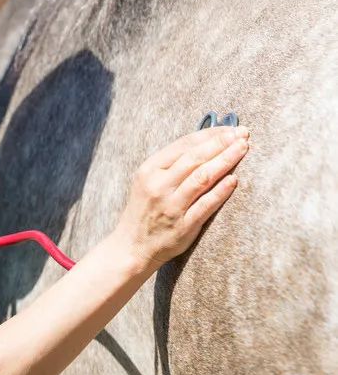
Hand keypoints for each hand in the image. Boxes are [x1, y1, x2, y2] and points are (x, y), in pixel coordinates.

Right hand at [114, 126, 249, 270]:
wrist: (131, 246)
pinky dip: (221, 191)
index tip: (230, 128)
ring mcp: (171, 206)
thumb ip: (172, 163)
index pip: (184, 144)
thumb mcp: (148, 180)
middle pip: (195, 158)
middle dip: (221, 143)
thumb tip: (206, 142)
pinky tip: (235, 180)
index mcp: (150, 169)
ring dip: (225, 161)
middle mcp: (158, 185)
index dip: (209, 134)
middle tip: (243, 134)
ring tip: (243, 149)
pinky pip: (205, 205)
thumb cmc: (145, 209)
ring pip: (202, 178)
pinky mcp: (182, 226)